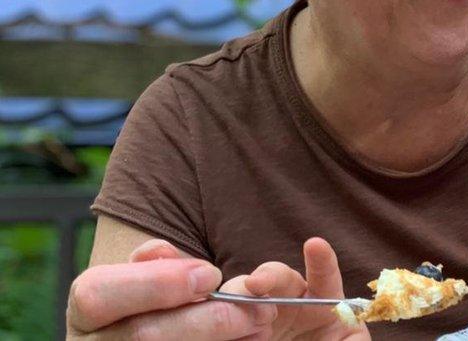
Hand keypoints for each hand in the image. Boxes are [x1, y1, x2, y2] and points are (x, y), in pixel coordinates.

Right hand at [67, 239, 275, 339]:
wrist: (171, 328)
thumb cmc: (160, 298)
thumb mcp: (154, 275)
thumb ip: (160, 263)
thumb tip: (162, 253)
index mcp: (88, 311)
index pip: (97, 295)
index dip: (156, 284)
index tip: (211, 275)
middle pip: (143, 335)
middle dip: (208, 320)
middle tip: (256, 308)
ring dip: (224, 340)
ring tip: (261, 323)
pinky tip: (252, 340)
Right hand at [219, 237, 369, 340]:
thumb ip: (352, 338)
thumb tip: (349, 321)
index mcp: (321, 302)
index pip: (324, 276)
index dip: (321, 260)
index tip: (315, 244)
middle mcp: (287, 302)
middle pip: (276, 277)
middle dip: (266, 275)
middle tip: (255, 284)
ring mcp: (258, 315)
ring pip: (242, 293)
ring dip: (239, 298)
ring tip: (245, 317)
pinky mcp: (236, 327)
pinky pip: (220, 316)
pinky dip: (222, 320)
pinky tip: (229, 330)